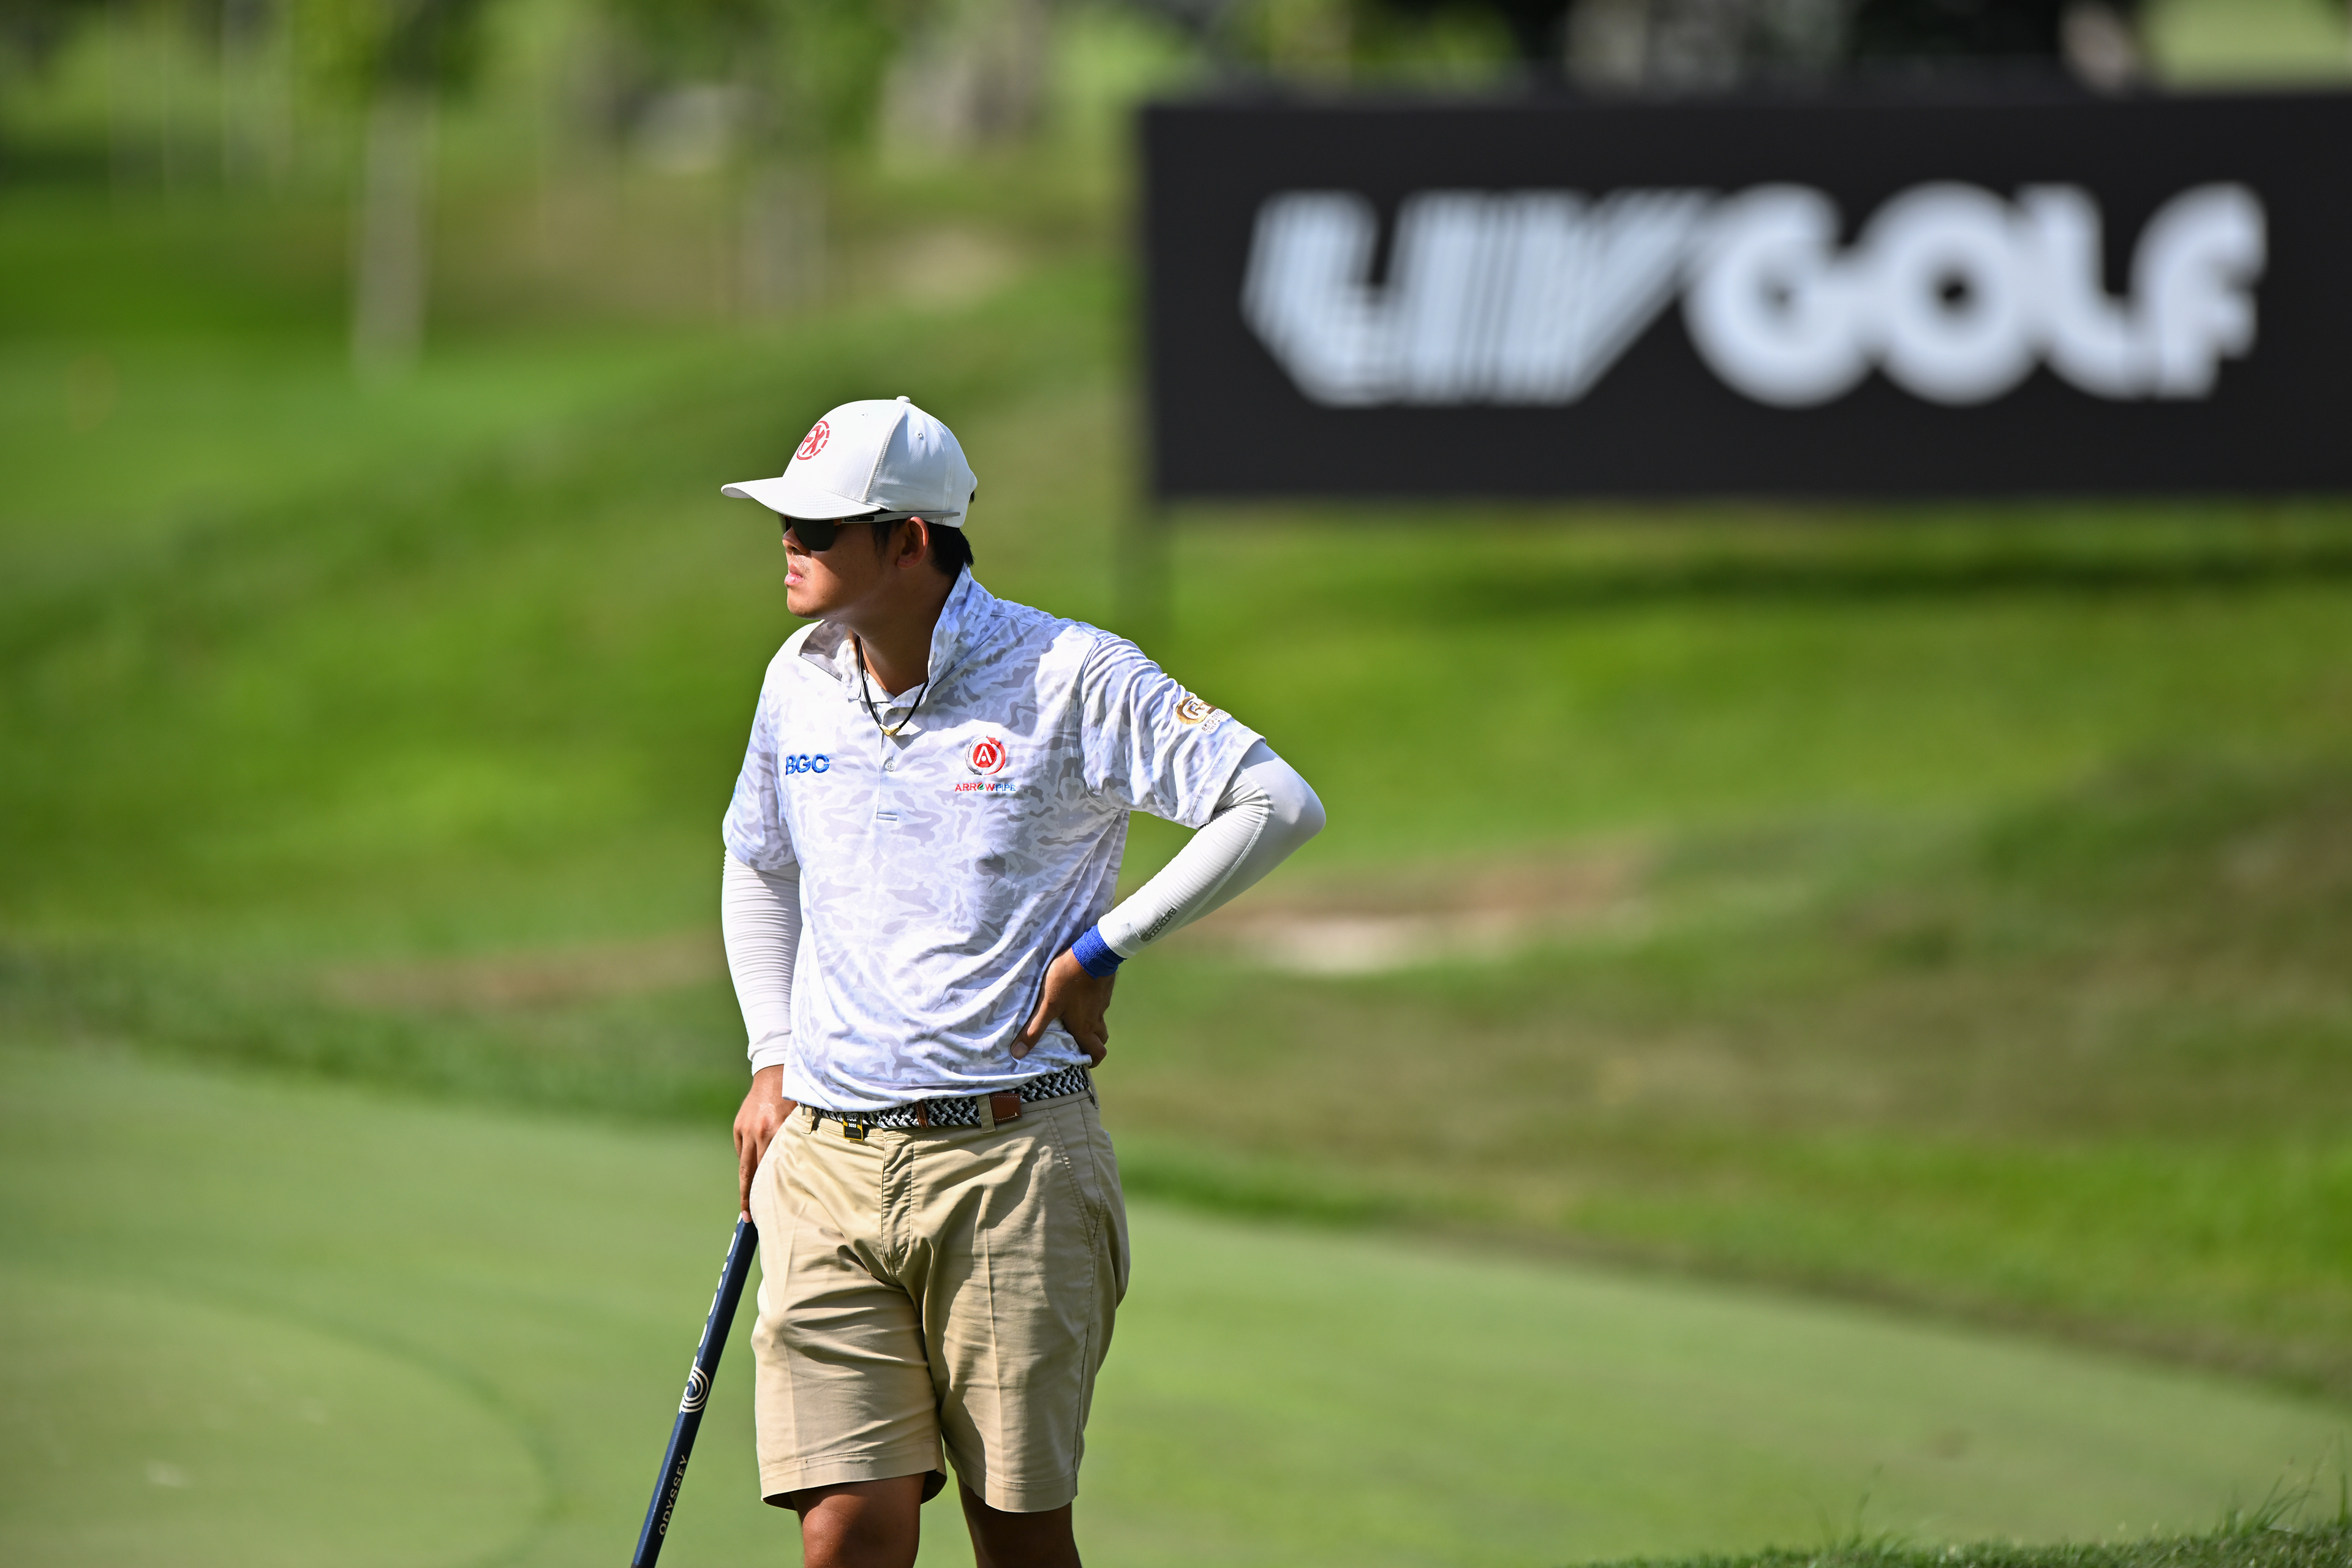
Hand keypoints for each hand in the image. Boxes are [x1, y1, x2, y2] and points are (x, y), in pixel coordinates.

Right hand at [734, 1064, 795, 1216]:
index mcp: (778, 1132)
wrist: (775, 1072)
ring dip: (745, 1185)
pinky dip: (748, 1161)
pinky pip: (742, 1150)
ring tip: (746, 1207)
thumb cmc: (796, 1098)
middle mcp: (760, 1133)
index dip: (767, 1191)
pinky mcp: (739, 1126)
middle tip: (749, 1218)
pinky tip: (753, 1173)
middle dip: (749, 1197)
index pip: (770, 1170)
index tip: (765, 1209)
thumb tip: (799, 1170)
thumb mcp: (802, 1120)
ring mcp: (746, 1130)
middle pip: (751, 1172)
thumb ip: (797, 1143)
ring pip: (744, 1164)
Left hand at [1017, 949, 1113, 1065]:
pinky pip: (1100, 1005)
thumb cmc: (1067, 980)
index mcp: (1084, 1027)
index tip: (1083, 1063)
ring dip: (1092, 1027)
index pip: (1096, 1053)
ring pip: (1100, 1022)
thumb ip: (1034, 1029)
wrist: (1093, 953)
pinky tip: (1080, 997)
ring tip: (1077, 1021)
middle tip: (1080, 1045)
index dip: (1092, 1061)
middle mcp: (1096, 1019)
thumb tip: (1018, 1054)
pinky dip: (1092, 1008)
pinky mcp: (1104, 989)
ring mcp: (1102, 1004)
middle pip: (1101, 1040)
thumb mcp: (1047, 1005)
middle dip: (1093, 1046)